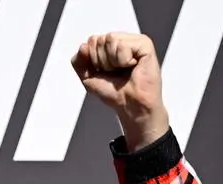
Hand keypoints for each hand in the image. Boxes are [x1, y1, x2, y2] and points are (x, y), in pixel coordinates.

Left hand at [71, 32, 168, 151]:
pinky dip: (124, 60)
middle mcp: (121, 40)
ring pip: (110, 39)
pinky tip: (133, 66)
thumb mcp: (87, 77)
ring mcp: (133, 41)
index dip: (92, 60)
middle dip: (102, 61)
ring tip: (124, 70)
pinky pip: (122, 45)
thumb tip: (83, 46)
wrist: (130, 105)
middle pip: (99, 39)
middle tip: (115, 72)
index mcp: (109, 46)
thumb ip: (78, 61)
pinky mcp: (144, 44)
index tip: (104, 72)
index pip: (91, 41)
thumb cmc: (113, 92)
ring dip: (113, 62)